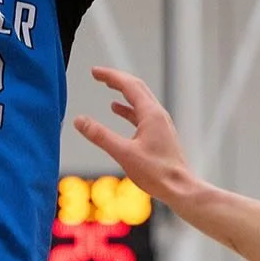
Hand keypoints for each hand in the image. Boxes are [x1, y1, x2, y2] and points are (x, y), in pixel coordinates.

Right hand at [74, 66, 193, 201]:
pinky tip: (117, 110)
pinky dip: (127, 108)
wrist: (180, 189)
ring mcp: (160, 124)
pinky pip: (141, 113)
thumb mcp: (123, 153)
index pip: (129, 85)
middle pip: (136, 87)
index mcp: (151, 114)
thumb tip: (79, 120)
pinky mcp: (159, 134)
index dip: (110, 76)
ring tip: (107, 86)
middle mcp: (158, 115)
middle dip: (116, 79)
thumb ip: (100, 136)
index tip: (94, 71)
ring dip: (122, 91)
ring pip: (139, 100)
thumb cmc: (156, 173)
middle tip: (98, 74)